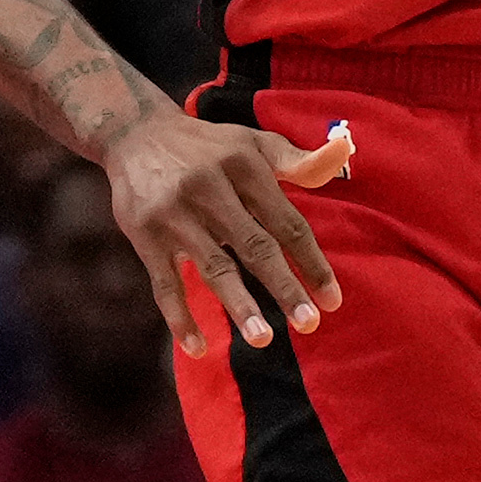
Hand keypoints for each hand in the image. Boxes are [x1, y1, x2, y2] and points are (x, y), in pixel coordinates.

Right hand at [106, 108, 348, 356]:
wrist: (135, 133)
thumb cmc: (209, 147)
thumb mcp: (253, 143)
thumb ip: (298, 161)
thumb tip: (345, 152)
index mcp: (245, 165)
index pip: (286, 221)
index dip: (311, 261)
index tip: (332, 300)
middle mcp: (211, 188)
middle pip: (254, 246)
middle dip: (284, 287)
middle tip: (309, 324)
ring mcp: (175, 214)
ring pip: (213, 266)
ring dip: (239, 305)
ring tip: (263, 339)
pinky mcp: (144, 235)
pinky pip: (164, 284)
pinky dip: (180, 318)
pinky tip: (198, 348)